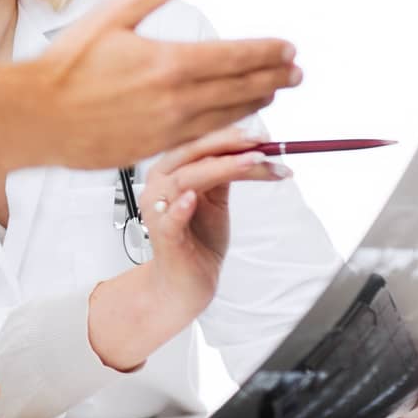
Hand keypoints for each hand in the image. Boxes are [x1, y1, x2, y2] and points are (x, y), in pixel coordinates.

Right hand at [34, 0, 300, 168]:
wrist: (36, 116)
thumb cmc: (66, 66)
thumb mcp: (113, 15)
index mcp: (169, 62)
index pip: (236, 57)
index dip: (267, 52)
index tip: (288, 48)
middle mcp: (176, 99)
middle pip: (241, 88)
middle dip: (273, 78)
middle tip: (295, 72)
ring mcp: (168, 129)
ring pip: (228, 116)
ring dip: (256, 102)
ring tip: (271, 93)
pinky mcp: (155, 148)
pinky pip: (203, 137)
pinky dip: (227, 126)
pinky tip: (232, 121)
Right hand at [140, 126, 288, 316]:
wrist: (185, 284)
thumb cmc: (198, 240)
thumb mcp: (216, 199)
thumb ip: (223, 173)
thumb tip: (251, 146)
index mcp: (170, 170)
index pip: (196, 141)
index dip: (227, 133)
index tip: (260, 133)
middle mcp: (158, 184)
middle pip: (189, 153)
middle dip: (226, 144)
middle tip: (260, 142)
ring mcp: (157, 210)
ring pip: (185, 179)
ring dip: (220, 167)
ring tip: (251, 162)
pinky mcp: (163, 236)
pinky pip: (169, 217)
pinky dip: (180, 206)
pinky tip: (192, 199)